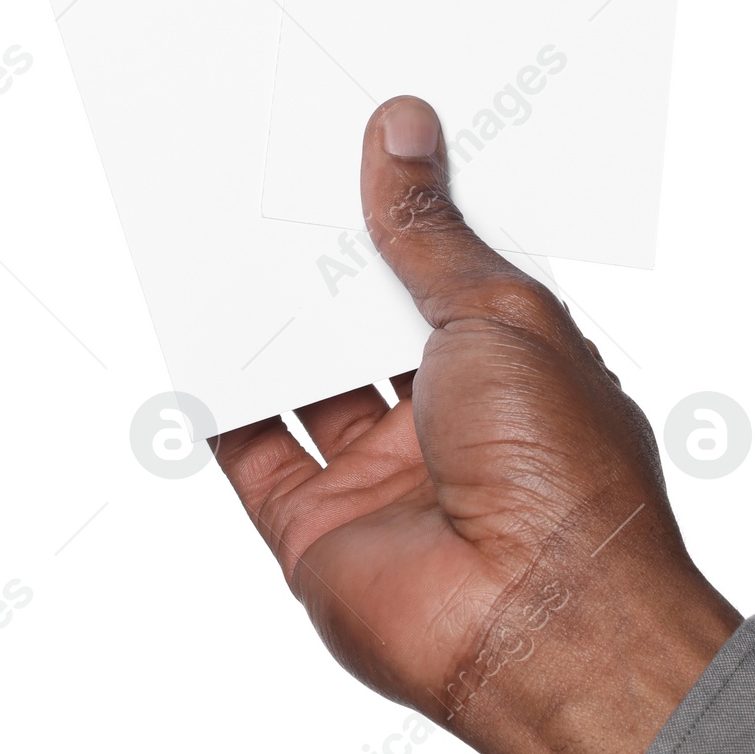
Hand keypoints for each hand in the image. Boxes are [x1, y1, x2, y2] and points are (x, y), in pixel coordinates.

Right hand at [215, 97, 740, 753]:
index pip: (447, 276)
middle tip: (275, 176)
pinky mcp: (315, 532)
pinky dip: (219, 400)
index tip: (357, 143)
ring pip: (307, 382)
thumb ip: (429, 233)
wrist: (539, 621)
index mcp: (516, 369)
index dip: (405, 216)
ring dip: (270, 318)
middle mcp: (450, 425)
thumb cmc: (561, 471)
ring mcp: (381, 481)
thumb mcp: (499, 313)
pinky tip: (193, 330)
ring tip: (223, 227)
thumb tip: (401, 133)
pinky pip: (253, 453)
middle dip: (325, 261)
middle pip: (367, 325)